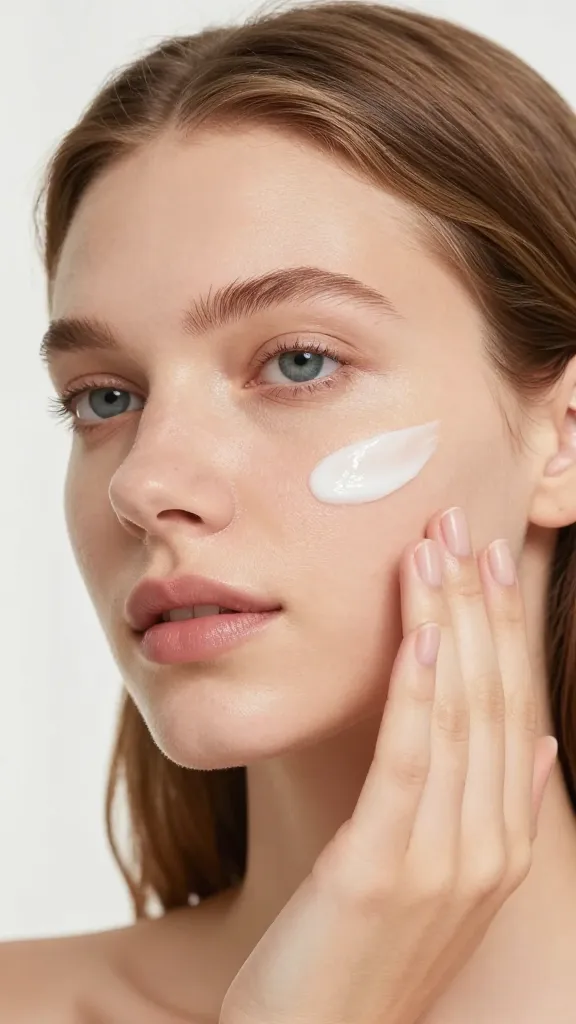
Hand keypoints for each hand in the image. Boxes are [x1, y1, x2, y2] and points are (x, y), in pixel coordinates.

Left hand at [219, 506, 557, 1023]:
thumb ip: (496, 810)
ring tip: (436, 551)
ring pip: (456, 715)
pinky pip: (409, 759)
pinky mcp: (382, 867)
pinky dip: (418, 687)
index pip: (514, 709)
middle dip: (480, 605)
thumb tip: (537, 746)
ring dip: (448, 623)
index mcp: (505, 842)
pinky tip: (420, 631)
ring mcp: (443, 860)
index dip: (503, 629)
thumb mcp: (445, 881)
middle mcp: (488, 846)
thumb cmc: (368, 950)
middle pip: (492, 698)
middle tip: (461, 526)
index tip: (488, 560)